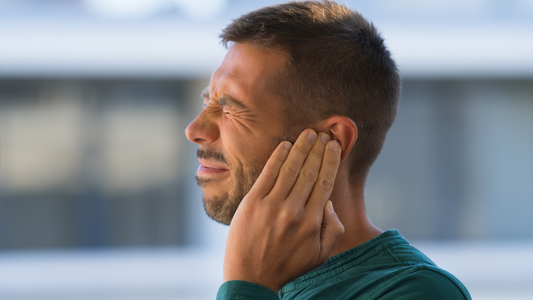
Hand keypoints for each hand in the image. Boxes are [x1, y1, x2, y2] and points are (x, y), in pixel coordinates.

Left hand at [223, 129, 343, 291]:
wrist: (251, 279)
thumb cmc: (288, 268)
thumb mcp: (319, 256)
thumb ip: (332, 230)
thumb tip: (329, 203)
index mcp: (312, 223)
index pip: (325, 184)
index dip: (331, 161)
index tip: (335, 146)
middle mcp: (293, 211)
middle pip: (310, 172)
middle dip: (318, 150)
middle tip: (324, 134)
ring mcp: (271, 206)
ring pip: (290, 169)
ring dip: (301, 148)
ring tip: (309, 134)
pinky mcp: (252, 203)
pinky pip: (267, 174)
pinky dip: (278, 157)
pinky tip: (286, 145)